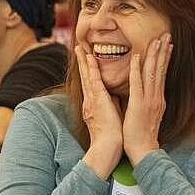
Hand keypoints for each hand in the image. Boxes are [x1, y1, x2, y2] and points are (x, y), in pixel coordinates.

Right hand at [75, 44, 123, 177]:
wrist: (108, 147)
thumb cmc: (112, 134)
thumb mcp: (112, 115)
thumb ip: (112, 103)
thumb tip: (116, 95)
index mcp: (94, 104)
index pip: (91, 83)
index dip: (88, 70)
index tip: (87, 58)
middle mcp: (90, 100)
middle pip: (85, 77)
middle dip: (82, 62)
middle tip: (78, 47)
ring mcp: (92, 100)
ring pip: (87, 76)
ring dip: (84, 61)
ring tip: (80, 48)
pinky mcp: (97, 101)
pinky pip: (94, 81)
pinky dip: (92, 69)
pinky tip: (91, 59)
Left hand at [121, 33, 170, 164]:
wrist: (144, 150)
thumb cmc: (142, 135)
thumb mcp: (148, 114)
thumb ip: (147, 101)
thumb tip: (144, 92)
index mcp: (158, 99)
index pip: (162, 74)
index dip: (165, 58)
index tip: (167, 45)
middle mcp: (157, 97)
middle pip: (160, 69)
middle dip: (163, 51)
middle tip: (166, 35)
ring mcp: (149, 100)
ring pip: (152, 72)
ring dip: (154, 55)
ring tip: (157, 40)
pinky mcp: (138, 104)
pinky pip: (137, 83)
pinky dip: (137, 69)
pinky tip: (137, 56)